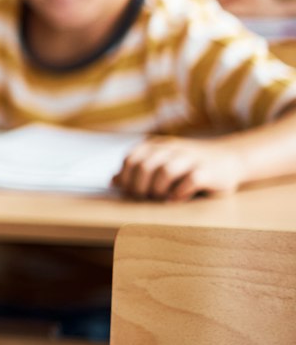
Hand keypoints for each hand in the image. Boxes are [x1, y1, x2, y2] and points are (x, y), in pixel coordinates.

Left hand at [115, 136, 244, 200]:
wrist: (231, 158)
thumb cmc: (190, 164)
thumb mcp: (163, 161)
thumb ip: (139, 169)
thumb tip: (113, 181)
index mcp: (159, 145)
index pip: (132, 158)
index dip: (126, 177)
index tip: (129, 190)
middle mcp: (174, 149)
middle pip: (145, 166)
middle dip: (140, 186)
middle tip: (144, 197)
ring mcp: (192, 158)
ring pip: (166, 171)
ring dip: (158, 189)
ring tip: (160, 197)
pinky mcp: (210, 171)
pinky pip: (191, 180)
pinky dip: (180, 193)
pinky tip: (176, 199)